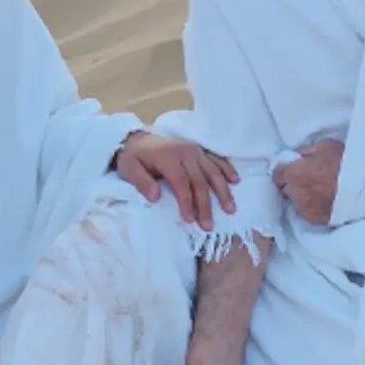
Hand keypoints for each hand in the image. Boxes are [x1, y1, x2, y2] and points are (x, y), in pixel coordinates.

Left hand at [114, 132, 237, 230]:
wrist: (135, 139)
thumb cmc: (133, 158)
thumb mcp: (129, 170)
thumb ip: (142, 182)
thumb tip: (155, 197)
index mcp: (167, 157)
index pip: (181, 181)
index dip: (187, 201)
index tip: (190, 219)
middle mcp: (184, 152)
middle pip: (199, 180)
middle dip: (205, 204)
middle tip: (208, 225)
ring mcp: (194, 149)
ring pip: (212, 171)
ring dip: (222, 190)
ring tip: (230, 209)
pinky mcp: (198, 149)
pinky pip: (216, 159)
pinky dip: (226, 169)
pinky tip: (235, 181)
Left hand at [273, 138, 343, 225]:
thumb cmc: (345, 161)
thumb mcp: (324, 146)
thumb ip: (306, 152)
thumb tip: (298, 156)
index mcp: (294, 174)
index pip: (277, 174)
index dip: (285, 171)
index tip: (292, 169)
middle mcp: (295, 193)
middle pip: (285, 189)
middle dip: (291, 184)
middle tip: (305, 180)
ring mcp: (305, 209)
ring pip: (296, 203)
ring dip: (302, 197)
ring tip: (317, 191)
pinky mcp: (317, 220)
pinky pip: (309, 213)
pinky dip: (313, 208)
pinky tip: (324, 201)